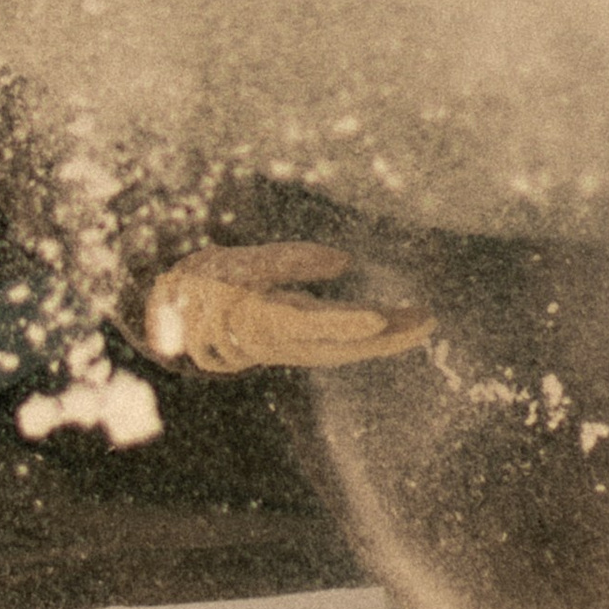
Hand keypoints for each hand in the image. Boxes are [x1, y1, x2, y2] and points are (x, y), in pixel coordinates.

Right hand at [141, 242, 433, 373]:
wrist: (180, 317)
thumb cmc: (210, 282)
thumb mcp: (243, 261)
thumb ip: (292, 261)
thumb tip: (344, 261)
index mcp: (265, 322)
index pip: (314, 325)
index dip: (347, 324)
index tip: (379, 318)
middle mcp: (284, 342)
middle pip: (343, 345)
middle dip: (387, 336)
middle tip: (427, 320)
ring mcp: (293, 346)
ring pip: (346, 347)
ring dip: (385, 338)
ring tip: (422, 320)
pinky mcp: (298, 344)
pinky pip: (339, 345)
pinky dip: (368, 337)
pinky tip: (393, 325)